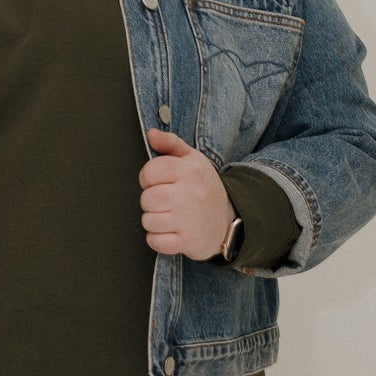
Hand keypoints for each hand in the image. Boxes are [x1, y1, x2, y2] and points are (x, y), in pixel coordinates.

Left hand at [140, 128, 235, 259]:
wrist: (229, 220)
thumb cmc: (204, 188)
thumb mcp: (192, 160)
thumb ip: (170, 144)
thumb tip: (152, 134)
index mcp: (189, 170)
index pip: (149, 172)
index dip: (149, 179)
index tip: (159, 183)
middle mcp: (190, 193)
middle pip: (147, 199)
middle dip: (151, 202)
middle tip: (167, 202)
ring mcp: (189, 219)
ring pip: (148, 221)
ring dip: (154, 221)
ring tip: (170, 217)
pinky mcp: (188, 240)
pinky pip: (155, 241)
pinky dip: (158, 240)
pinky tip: (171, 232)